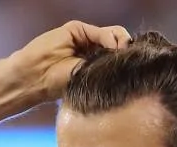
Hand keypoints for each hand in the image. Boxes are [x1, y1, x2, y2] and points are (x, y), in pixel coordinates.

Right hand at [9, 21, 131, 102]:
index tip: (140, 66)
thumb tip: (129, 62)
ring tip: (121, 53)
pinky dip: (109, 39)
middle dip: (129, 50)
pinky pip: (100, 31)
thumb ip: (107, 68)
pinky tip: (111, 48)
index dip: (131, 59)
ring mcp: (86, 39)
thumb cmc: (60, 86)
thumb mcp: (90, 80)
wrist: (36, 78)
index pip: (121, 57)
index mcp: (97, 65)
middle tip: (133, 59)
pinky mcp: (77, 30)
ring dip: (122, 42)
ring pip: (114, 34)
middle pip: (121, 43)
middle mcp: (94, 50)